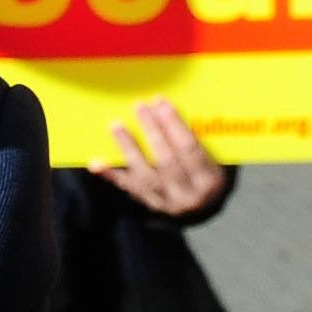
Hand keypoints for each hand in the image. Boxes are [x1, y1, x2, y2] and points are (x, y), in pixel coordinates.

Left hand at [96, 96, 223, 216]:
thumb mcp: (215, 158)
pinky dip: (111, 175)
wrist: (204, 208)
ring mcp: (168, 203)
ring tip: (116, 126)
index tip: (161, 102)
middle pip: (167, 161)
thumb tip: (169, 109)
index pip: (190, 150)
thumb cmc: (208, 171)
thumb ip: (199, 139)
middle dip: (153, 131)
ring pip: (145, 175)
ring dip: (129, 148)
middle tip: (140, 107)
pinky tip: (96, 163)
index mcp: (210, 180)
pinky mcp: (151, 205)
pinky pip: (129, 188)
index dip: (174, 125)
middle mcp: (189, 195)